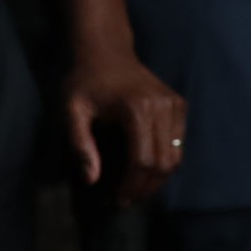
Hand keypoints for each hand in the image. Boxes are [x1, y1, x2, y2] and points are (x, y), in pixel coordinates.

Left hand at [65, 49, 186, 206]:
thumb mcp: (71, 110)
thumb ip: (80, 144)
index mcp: (136, 108)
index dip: (132, 186)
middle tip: (126, 200)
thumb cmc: (84, 80)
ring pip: (176, 156)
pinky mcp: (178, 104)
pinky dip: (166, 161)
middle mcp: (162, 106)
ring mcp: (174, 104)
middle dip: (146, 188)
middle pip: (164, 162)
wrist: (105, 50)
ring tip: (136, 189)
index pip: (143, 160)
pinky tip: (145, 168)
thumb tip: (91, 180)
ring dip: (158, 179)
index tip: (117, 200)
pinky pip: (179, 143)